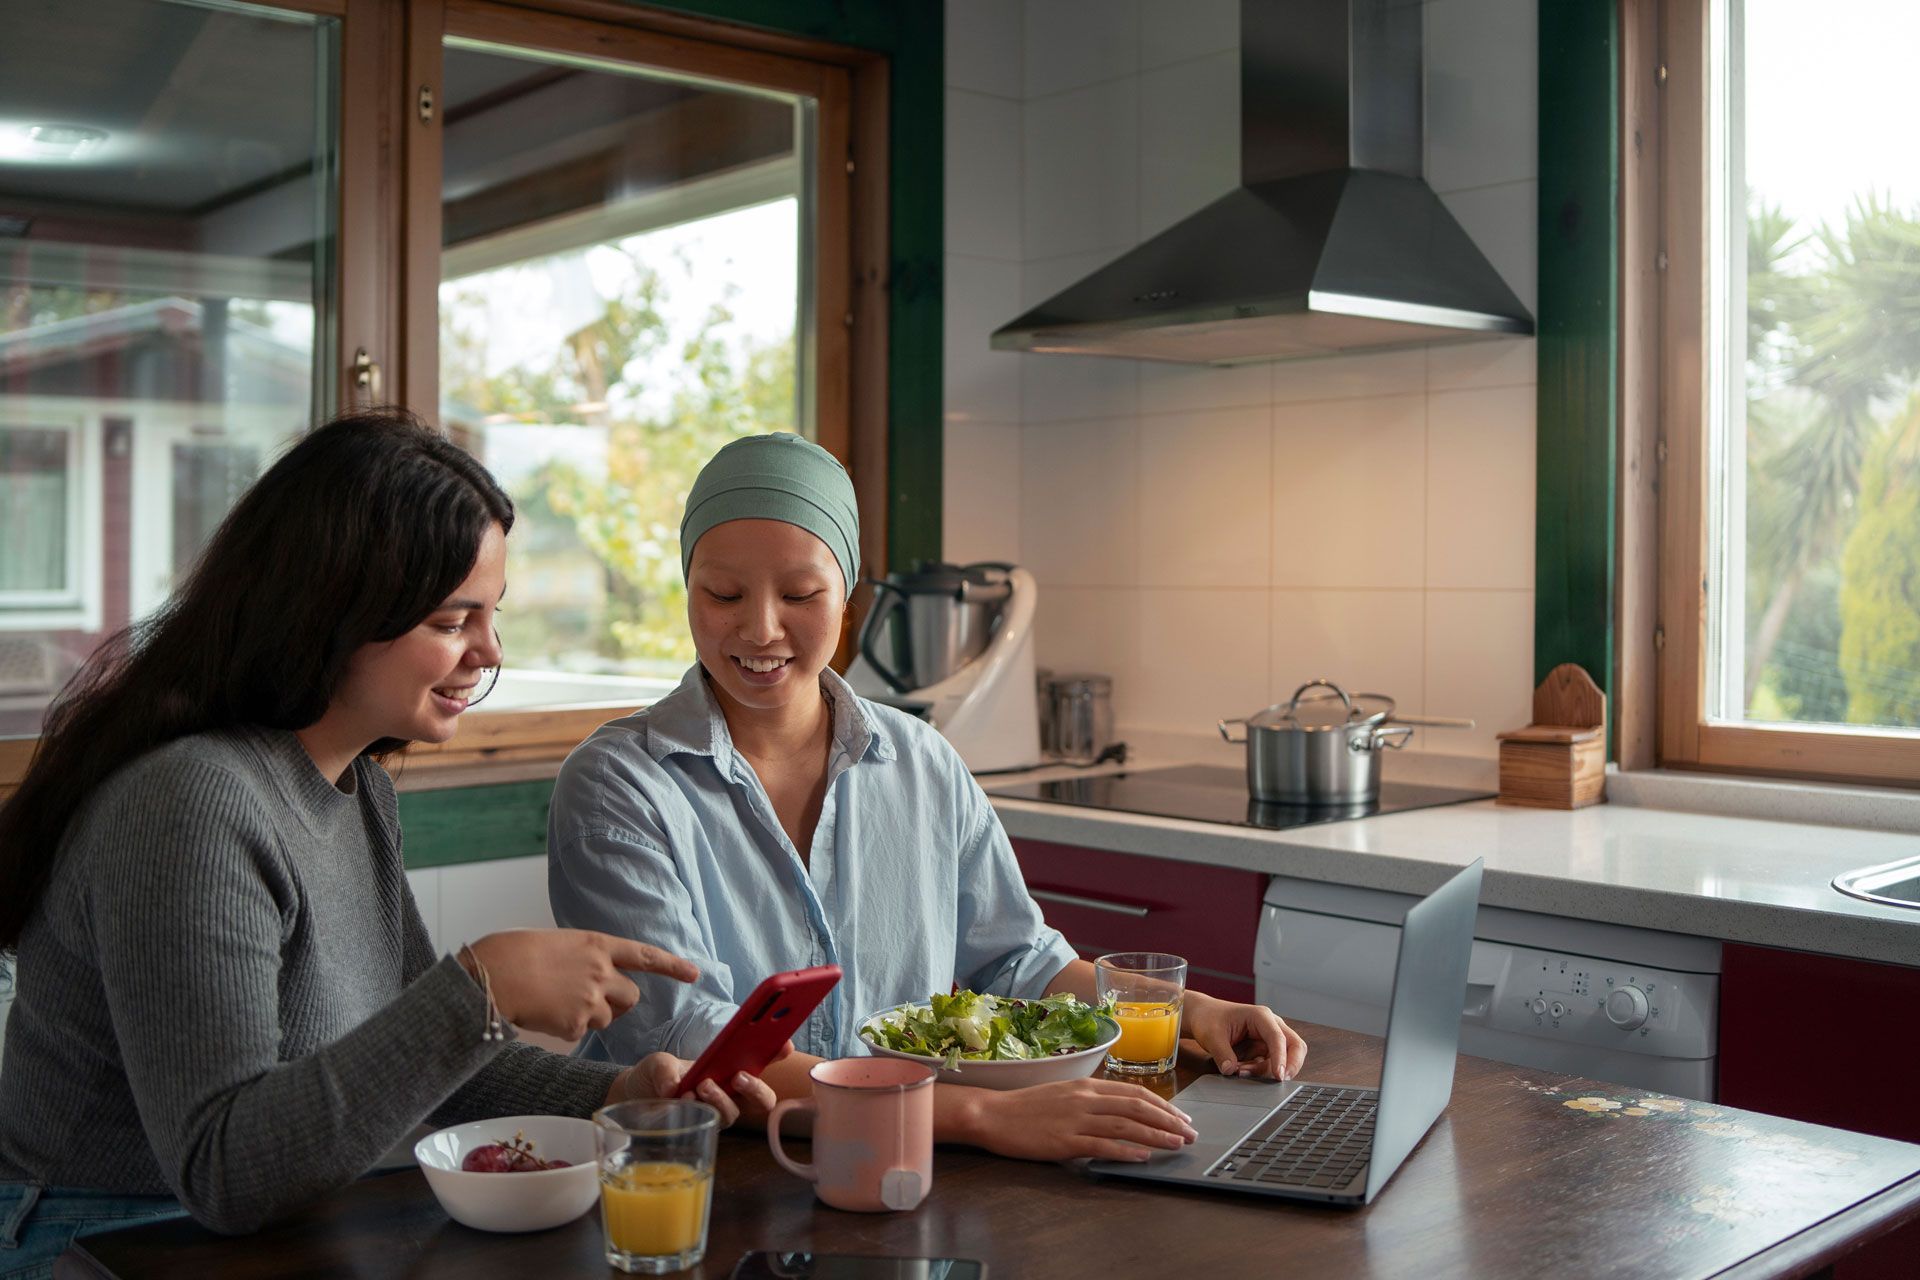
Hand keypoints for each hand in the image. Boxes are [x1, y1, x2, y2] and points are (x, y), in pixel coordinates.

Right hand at [465, 929, 697, 1040]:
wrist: (492, 975)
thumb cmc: (513, 954)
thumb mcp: (556, 944)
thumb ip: (582, 958)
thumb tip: (589, 979)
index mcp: (596, 944)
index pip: (644, 955)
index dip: (672, 966)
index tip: (695, 973)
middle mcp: (601, 971)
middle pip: (631, 997)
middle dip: (619, 1004)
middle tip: (592, 1002)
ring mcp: (591, 998)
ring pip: (607, 1018)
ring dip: (590, 1017)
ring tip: (556, 1003)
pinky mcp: (576, 1023)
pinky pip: (579, 1033)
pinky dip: (564, 1029)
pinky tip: (544, 1014)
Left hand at [605, 1051, 783, 1127]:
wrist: (633, 1097)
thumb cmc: (655, 1075)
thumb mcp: (659, 1062)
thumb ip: (666, 1069)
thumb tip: (673, 1087)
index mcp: (728, 1066)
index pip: (760, 1060)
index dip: (778, 1053)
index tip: (785, 1045)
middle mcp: (729, 1091)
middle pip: (762, 1098)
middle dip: (757, 1088)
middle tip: (738, 1077)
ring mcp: (716, 1111)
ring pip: (735, 1113)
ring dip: (721, 1099)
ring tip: (702, 1086)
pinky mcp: (702, 1128)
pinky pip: (712, 1124)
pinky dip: (700, 1110)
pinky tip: (681, 1100)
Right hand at [967, 1078, 1198, 1162]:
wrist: (993, 1114)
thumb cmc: (1026, 1107)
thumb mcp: (1063, 1094)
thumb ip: (1090, 1101)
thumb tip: (1119, 1112)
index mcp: (1086, 1086)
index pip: (1134, 1093)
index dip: (1162, 1105)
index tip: (1181, 1117)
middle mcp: (1085, 1099)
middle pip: (1137, 1107)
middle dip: (1168, 1120)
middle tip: (1190, 1133)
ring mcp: (1076, 1120)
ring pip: (1125, 1125)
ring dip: (1155, 1135)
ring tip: (1177, 1144)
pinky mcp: (1065, 1141)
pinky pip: (1102, 1145)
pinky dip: (1126, 1150)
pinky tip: (1143, 1156)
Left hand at [1181, 991, 1307, 1080]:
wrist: (1203, 1016)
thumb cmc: (1209, 1019)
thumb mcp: (1211, 1036)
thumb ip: (1221, 1053)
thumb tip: (1230, 1070)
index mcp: (1260, 1016)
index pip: (1278, 1037)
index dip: (1281, 1057)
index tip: (1278, 1076)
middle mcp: (1270, 1025)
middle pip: (1295, 1046)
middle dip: (1291, 1065)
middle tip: (1279, 1081)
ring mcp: (1269, 1038)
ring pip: (1283, 1059)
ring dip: (1266, 1071)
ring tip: (1241, 1071)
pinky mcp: (1264, 1049)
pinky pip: (1270, 1064)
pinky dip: (1260, 1072)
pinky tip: (1241, 1070)